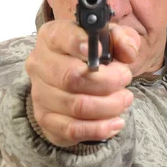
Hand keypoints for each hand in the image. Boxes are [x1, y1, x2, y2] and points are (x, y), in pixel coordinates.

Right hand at [25, 20, 139, 146]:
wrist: (80, 79)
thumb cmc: (95, 55)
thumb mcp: (111, 39)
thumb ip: (122, 39)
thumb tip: (127, 52)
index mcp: (52, 36)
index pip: (62, 37)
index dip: (81, 44)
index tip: (103, 52)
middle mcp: (40, 64)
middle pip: (71, 77)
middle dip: (107, 81)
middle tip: (125, 80)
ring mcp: (39, 94)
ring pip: (76, 106)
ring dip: (108, 106)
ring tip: (124, 100)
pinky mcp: (45, 119)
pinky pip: (72, 129)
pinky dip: (99, 129)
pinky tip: (115, 122)